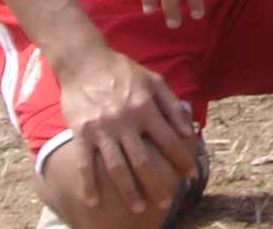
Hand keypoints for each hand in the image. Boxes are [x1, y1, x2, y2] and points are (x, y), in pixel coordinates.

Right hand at [53, 39, 201, 213]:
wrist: (85, 62)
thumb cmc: (124, 71)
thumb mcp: (155, 81)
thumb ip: (172, 106)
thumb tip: (188, 131)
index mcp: (146, 107)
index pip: (169, 140)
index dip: (182, 159)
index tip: (191, 176)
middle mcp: (126, 121)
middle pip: (144, 160)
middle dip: (156, 185)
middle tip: (165, 204)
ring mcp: (102, 129)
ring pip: (117, 168)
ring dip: (128, 191)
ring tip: (139, 209)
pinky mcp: (81, 133)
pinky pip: (85, 164)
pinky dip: (89, 185)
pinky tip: (95, 202)